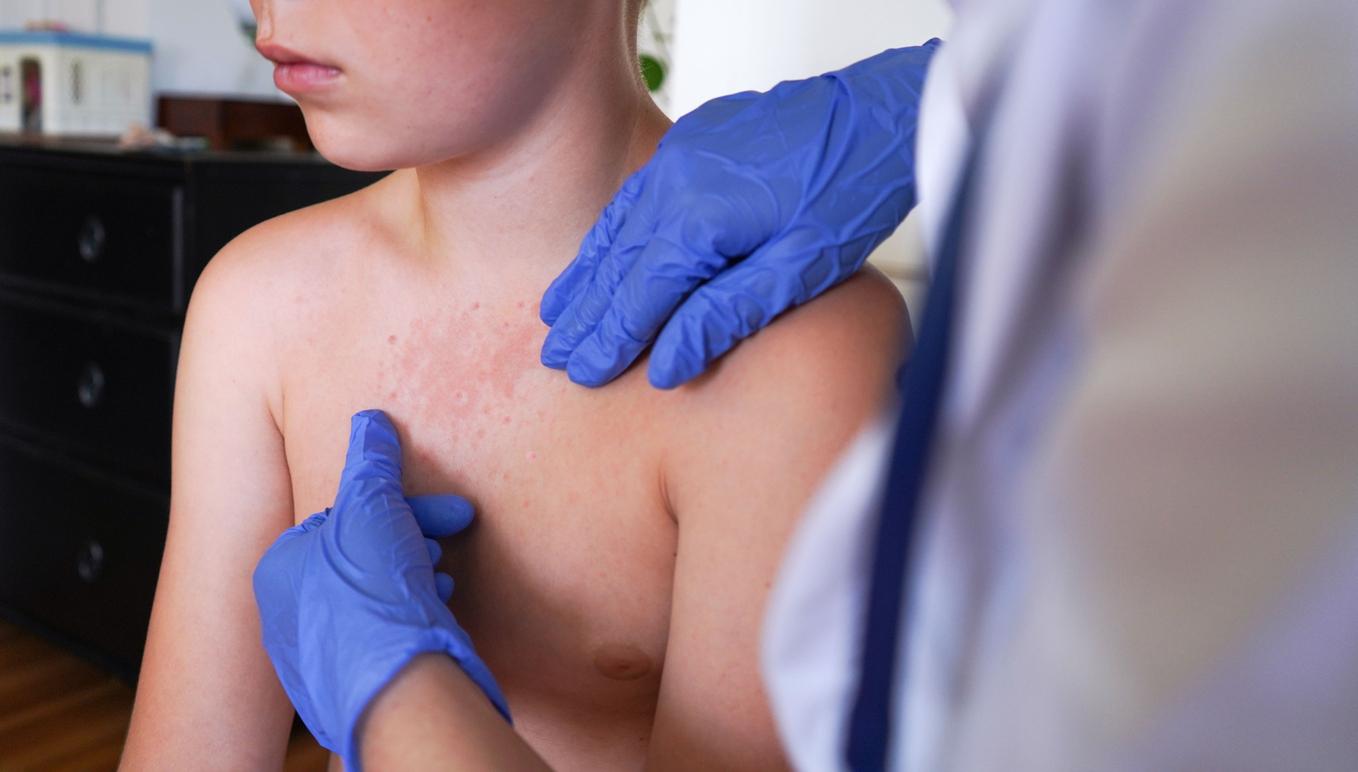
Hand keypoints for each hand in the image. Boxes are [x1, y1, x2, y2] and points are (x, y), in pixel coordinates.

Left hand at [253, 410, 508, 770]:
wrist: (394, 684)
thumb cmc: (371, 594)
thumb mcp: (373, 505)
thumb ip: (371, 461)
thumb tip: (370, 422)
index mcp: (278, 568)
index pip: (342, 517)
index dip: (397, 505)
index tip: (439, 508)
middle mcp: (286, 615)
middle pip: (359, 556)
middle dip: (410, 540)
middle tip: (447, 535)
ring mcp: (316, 654)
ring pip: (373, 596)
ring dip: (415, 576)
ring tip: (442, 578)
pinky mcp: (348, 683)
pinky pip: (383, 634)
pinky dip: (412, 614)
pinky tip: (436, 610)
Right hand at [540, 41, 941, 387]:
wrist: (884, 112)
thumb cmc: (854, 190)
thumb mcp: (799, 270)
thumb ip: (725, 317)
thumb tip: (667, 365)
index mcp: (700, 215)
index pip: (640, 293)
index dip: (610, 339)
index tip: (583, 373)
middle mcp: (676, 178)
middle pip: (619, 262)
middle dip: (588, 314)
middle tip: (555, 356)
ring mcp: (681, 153)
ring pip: (621, 227)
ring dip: (590, 274)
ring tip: (559, 314)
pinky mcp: (693, 140)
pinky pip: (640, 196)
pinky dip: (615, 233)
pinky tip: (599, 255)